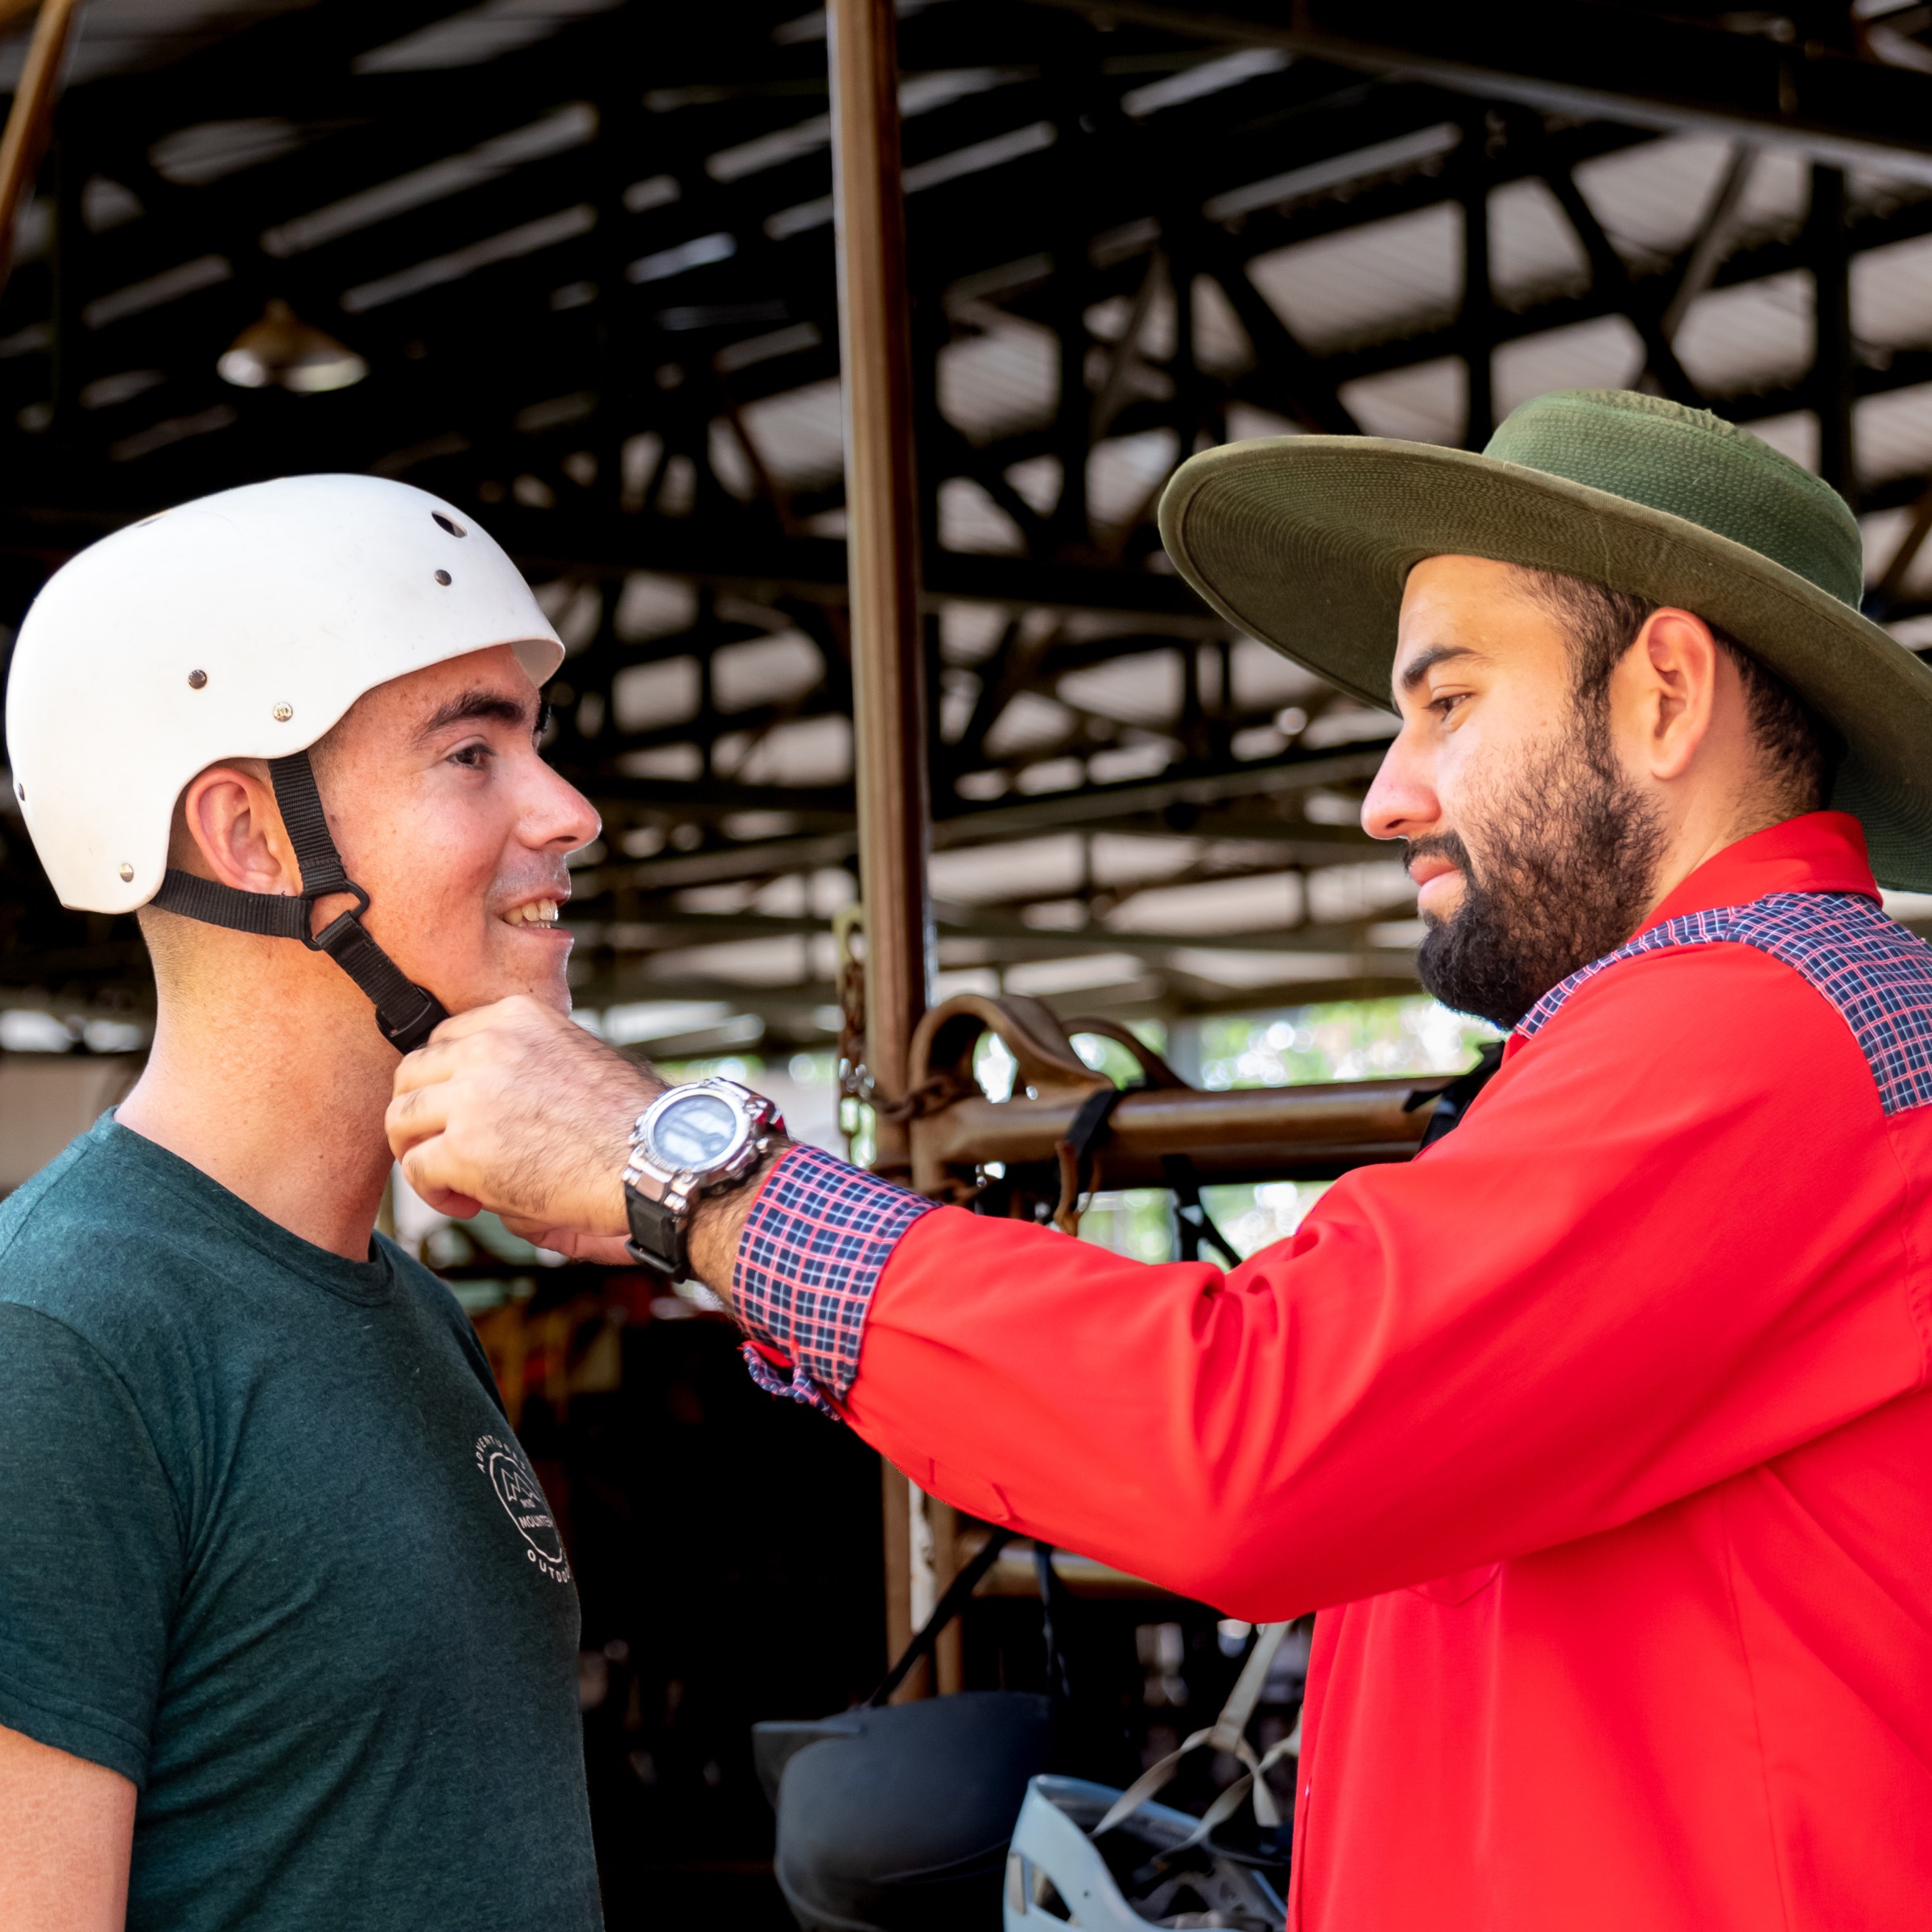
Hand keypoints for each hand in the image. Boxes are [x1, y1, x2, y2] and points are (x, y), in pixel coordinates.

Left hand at [388, 995, 658, 1242]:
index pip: (446, 1039)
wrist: (657, 1161)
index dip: (447, 1083)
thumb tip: (492, 1102)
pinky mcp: (465, 1147)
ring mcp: (473, 1095)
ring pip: (401, 1117)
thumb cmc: (634, 1121)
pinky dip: (434, 1192)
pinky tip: (470, 1204)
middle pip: (412, 1073)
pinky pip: (417, 1167)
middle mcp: (489, 1045)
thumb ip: (530, 1062)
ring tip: (452, 1180)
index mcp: (517, 1016)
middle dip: (422, 1115)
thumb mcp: (580, 1056)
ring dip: (419, 1151)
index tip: (465, 1114)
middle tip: (445, 1150)